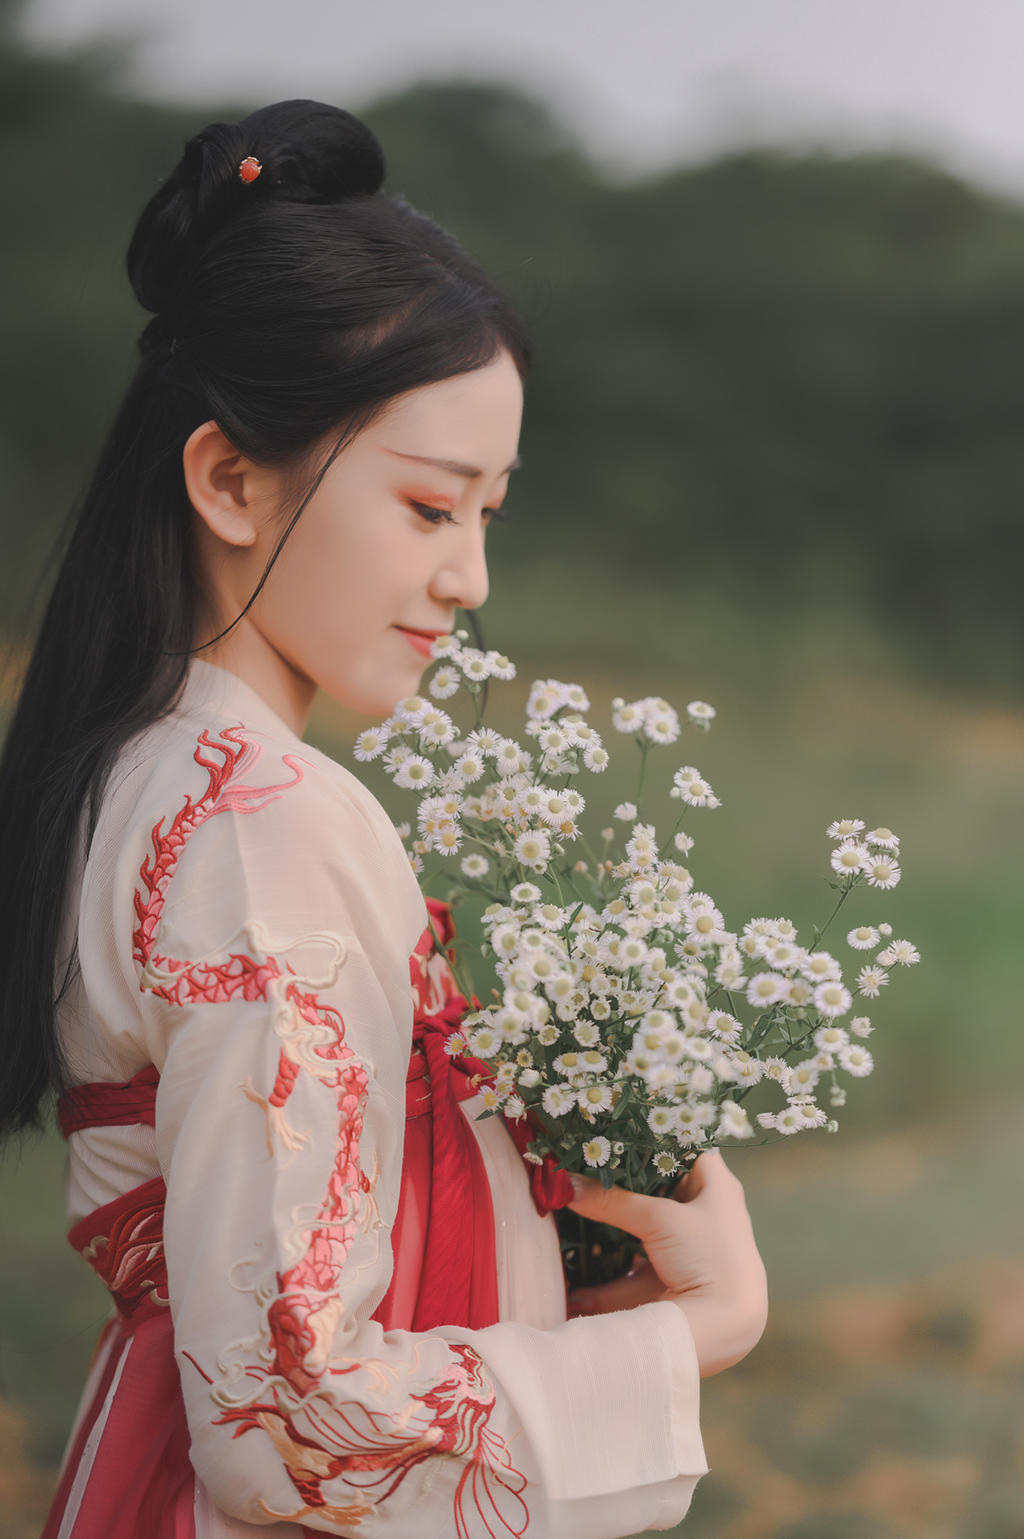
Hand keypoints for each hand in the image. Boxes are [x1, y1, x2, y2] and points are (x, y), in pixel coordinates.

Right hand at [564, 1149, 768, 1377]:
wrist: (728, 1328)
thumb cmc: (709, 1257)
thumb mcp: (659, 1219)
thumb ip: (611, 1200)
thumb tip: (565, 1183)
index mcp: (717, 1186)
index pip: (687, 1145)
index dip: (654, 1136)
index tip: (616, 1129)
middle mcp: (708, 1213)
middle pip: (659, 1189)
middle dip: (622, 1186)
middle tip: (586, 1171)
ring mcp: (692, 1249)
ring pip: (645, 1233)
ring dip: (612, 1235)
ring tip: (574, 1224)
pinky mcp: (676, 1280)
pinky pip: (637, 1273)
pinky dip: (610, 1281)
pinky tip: (578, 1291)